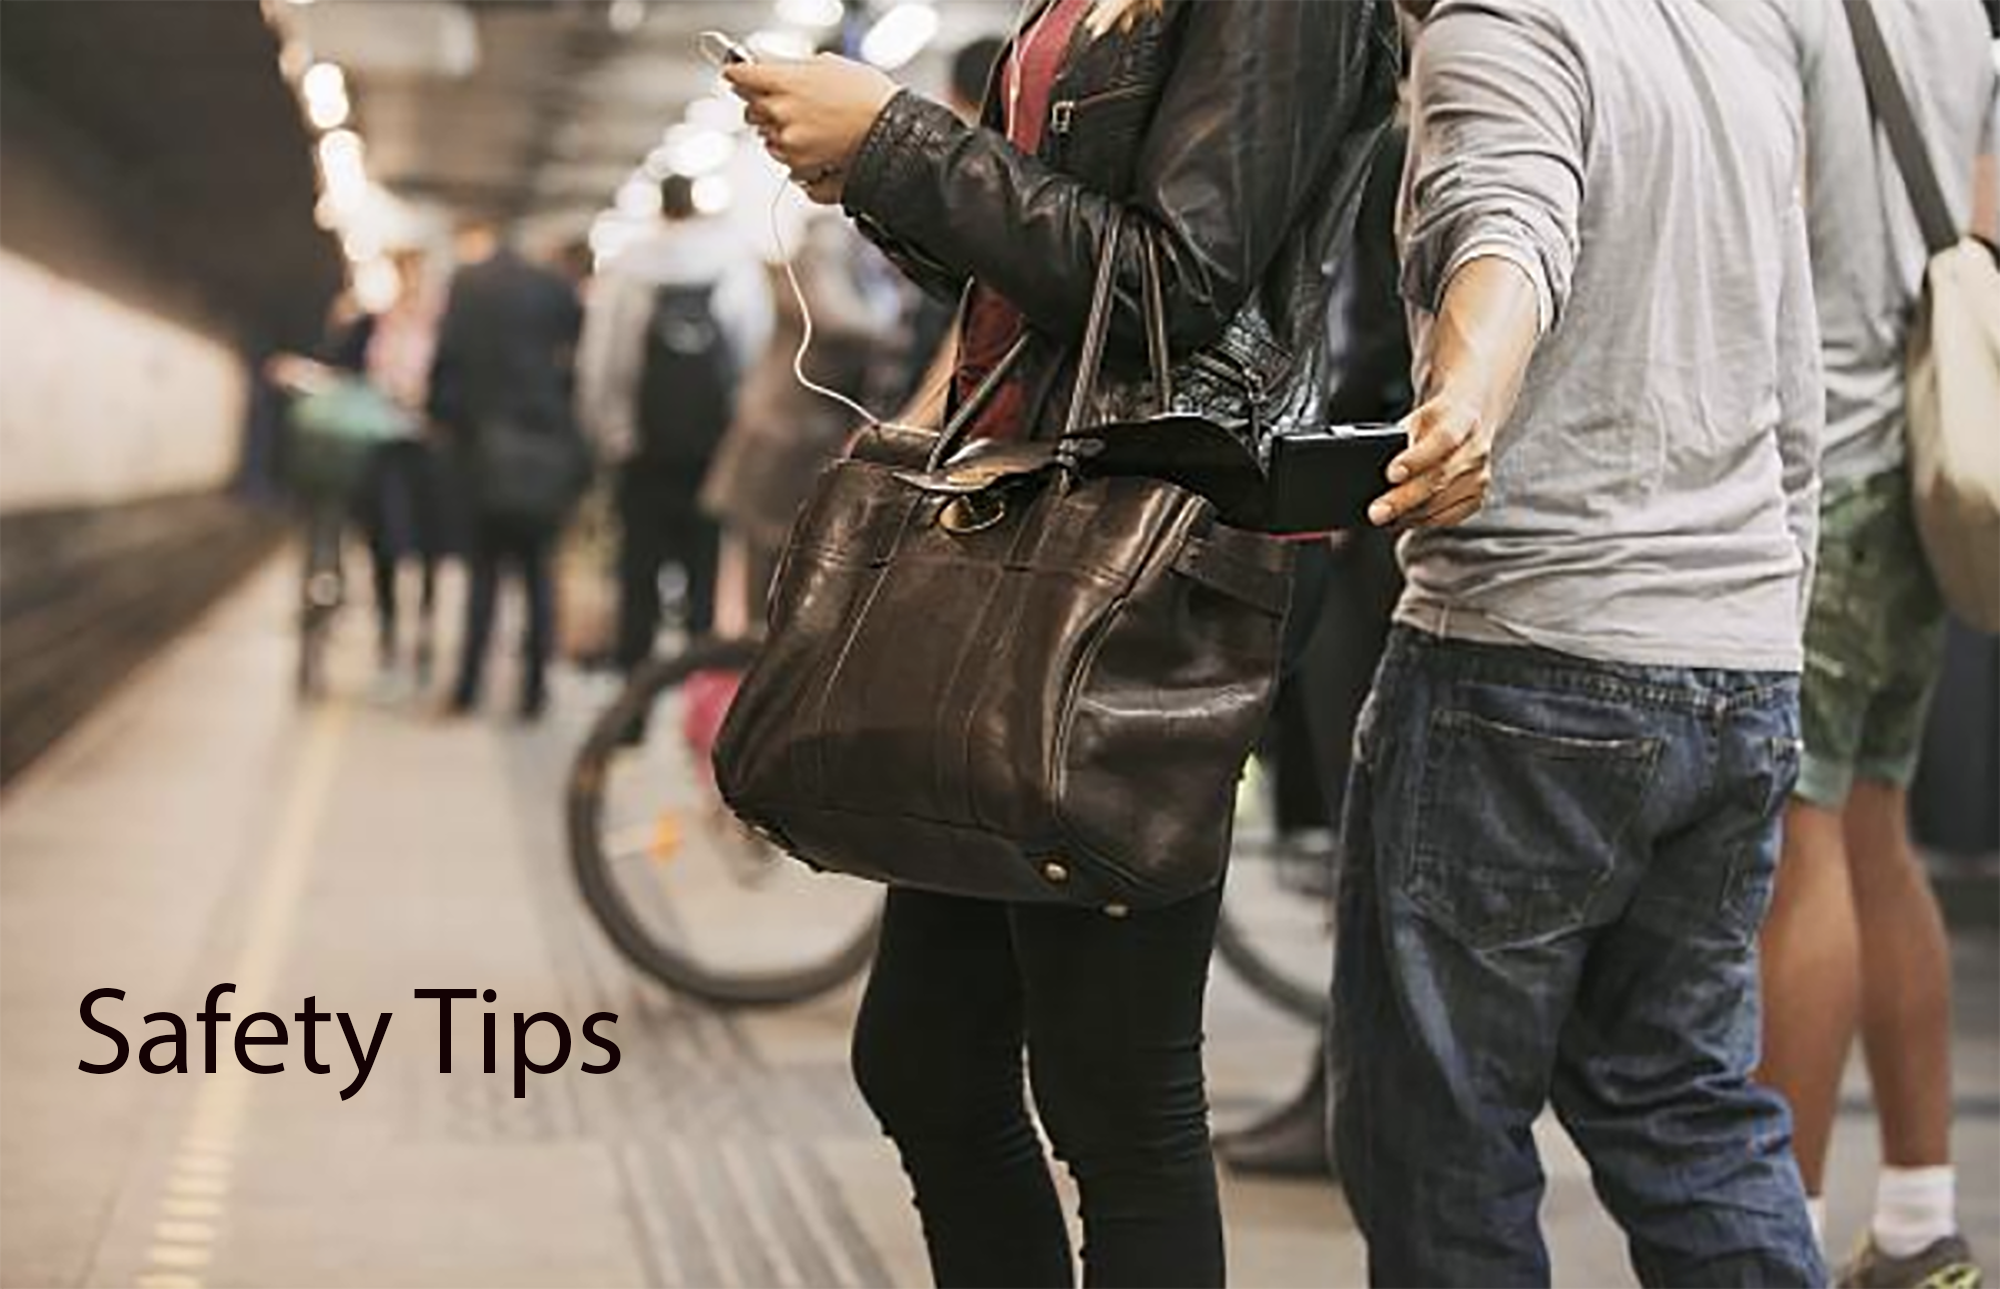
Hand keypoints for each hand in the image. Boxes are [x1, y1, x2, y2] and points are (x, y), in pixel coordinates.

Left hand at [724, 55, 898, 204]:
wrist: (893, 131)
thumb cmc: (869, 97)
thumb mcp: (827, 65)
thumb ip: (792, 68)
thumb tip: (776, 70)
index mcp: (783, 83)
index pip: (740, 77)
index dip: (739, 75)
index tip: (737, 76)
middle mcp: (780, 114)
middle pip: (751, 111)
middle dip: (765, 107)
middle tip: (789, 104)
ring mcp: (789, 144)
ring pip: (769, 140)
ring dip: (784, 134)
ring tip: (815, 129)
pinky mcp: (800, 168)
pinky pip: (787, 163)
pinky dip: (800, 158)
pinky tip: (820, 147)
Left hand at [1368, 395, 1492, 528]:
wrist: (1473, 420)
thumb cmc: (1440, 420)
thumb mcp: (1419, 415)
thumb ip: (1401, 435)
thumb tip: (1374, 462)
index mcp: (1461, 420)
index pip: (1442, 440)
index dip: (1416, 459)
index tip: (1391, 474)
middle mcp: (1476, 450)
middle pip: (1439, 478)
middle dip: (1404, 499)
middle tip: (1378, 512)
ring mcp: (1480, 476)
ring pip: (1442, 502)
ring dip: (1411, 514)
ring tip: (1384, 518)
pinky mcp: (1478, 498)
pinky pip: (1449, 517)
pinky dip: (1423, 521)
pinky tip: (1404, 519)